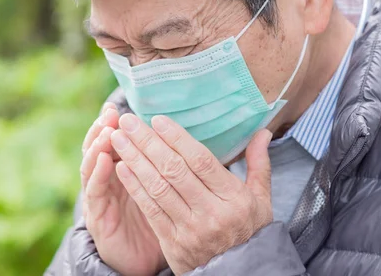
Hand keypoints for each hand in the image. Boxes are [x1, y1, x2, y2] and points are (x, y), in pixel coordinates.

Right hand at [81, 104, 166, 275]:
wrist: (140, 260)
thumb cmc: (154, 220)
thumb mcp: (161, 188)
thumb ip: (165, 165)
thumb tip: (181, 138)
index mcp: (120, 171)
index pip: (113, 142)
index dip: (114, 124)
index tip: (117, 106)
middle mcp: (105, 181)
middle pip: (99, 148)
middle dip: (104, 128)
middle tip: (110, 112)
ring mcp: (98, 197)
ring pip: (92, 165)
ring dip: (97, 146)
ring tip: (107, 130)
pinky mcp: (96, 216)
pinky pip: (95, 191)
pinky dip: (98, 173)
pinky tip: (104, 159)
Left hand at [111, 114, 272, 274]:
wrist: (239, 274)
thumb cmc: (249, 231)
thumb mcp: (261, 200)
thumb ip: (259, 165)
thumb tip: (263, 132)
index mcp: (234, 198)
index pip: (200, 161)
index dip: (176, 138)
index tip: (157, 120)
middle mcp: (212, 213)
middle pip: (174, 170)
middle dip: (147, 142)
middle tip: (128, 121)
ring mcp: (190, 229)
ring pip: (157, 187)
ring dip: (134, 160)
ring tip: (118, 138)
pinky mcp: (172, 242)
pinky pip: (150, 209)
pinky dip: (134, 187)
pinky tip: (121, 167)